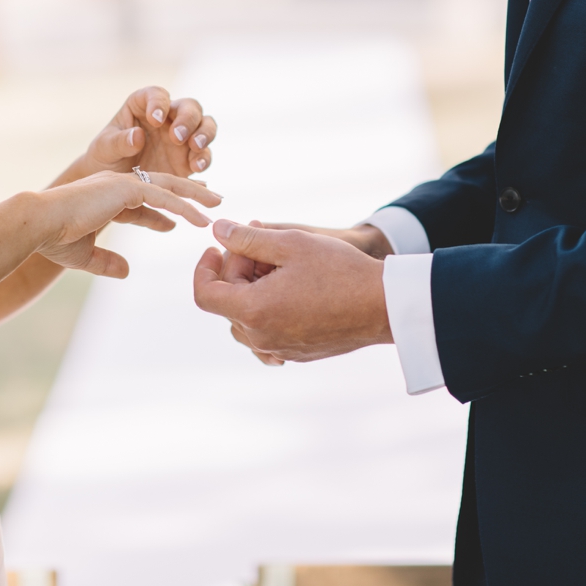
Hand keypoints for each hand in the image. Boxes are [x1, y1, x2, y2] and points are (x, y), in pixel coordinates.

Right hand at [35, 168, 220, 276]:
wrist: (40, 224)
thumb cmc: (54, 239)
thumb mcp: (84, 255)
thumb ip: (106, 262)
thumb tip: (127, 272)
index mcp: (106, 196)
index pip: (141, 202)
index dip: (161, 213)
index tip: (176, 224)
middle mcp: (117, 184)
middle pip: (161, 186)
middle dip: (186, 193)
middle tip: (209, 200)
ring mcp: (123, 183)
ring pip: (168, 186)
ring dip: (194, 196)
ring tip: (216, 205)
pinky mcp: (127, 188)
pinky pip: (164, 197)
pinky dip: (184, 207)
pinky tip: (200, 219)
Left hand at [79, 85, 217, 178]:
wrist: (113, 184)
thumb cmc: (105, 158)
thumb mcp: (104, 148)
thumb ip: (120, 141)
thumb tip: (138, 136)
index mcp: (143, 106)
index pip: (157, 94)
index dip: (159, 103)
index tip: (155, 119)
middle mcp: (168, 118)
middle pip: (189, 106)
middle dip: (187, 118)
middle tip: (177, 136)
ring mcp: (181, 138)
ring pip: (204, 125)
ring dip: (204, 133)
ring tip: (195, 147)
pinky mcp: (188, 159)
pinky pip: (204, 154)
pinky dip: (204, 158)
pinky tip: (196, 167)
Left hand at [191, 220, 390, 364]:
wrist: (381, 305)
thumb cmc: (338, 269)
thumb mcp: (290, 243)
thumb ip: (247, 238)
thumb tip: (217, 231)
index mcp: (254, 311)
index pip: (205, 294)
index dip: (204, 267)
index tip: (218, 246)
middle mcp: (261, 338)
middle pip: (228, 301)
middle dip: (238, 269)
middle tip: (265, 244)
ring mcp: (279, 350)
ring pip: (246, 318)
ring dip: (252, 289)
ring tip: (280, 265)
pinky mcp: (296, 354)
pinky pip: (267, 332)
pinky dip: (268, 308)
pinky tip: (292, 287)